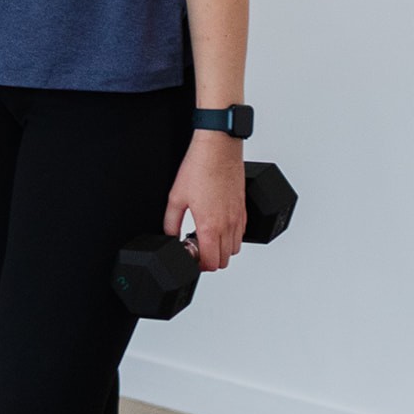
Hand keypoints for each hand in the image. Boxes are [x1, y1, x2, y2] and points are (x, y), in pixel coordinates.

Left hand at [163, 131, 247, 271]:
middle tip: (197, 246)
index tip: (190, 256)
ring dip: (222, 248)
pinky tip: (218, 223)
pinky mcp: (243, 208)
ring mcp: (238, 217)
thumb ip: (171, 222)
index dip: (199, 265)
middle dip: (210, 259)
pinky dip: (231, 236)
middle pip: (224, 260)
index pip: (210, 263)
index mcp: (211, 226)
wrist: (218, 147)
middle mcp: (228, 224)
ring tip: (207, 235)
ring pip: (234, 249)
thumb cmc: (200, 167)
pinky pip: (241, 233)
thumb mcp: (176, 197)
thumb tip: (170, 235)